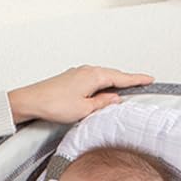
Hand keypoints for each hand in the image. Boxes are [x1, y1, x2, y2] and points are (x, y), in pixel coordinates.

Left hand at [6, 65, 153, 125]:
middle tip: (142, 83)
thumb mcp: (84, 109)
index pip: (122, 78)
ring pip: (102, 78)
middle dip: (127, 80)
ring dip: (113, 84)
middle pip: (113, 76)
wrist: (30, 101)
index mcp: (94, 76)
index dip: (137, 79)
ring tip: (124, 91)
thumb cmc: (53, 105)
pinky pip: (92, 81)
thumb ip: (103, 103)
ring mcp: (78, 73)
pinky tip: (101, 93)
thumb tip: (115, 99)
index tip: (150, 79)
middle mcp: (87, 71)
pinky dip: (101, 86)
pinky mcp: (71, 79)